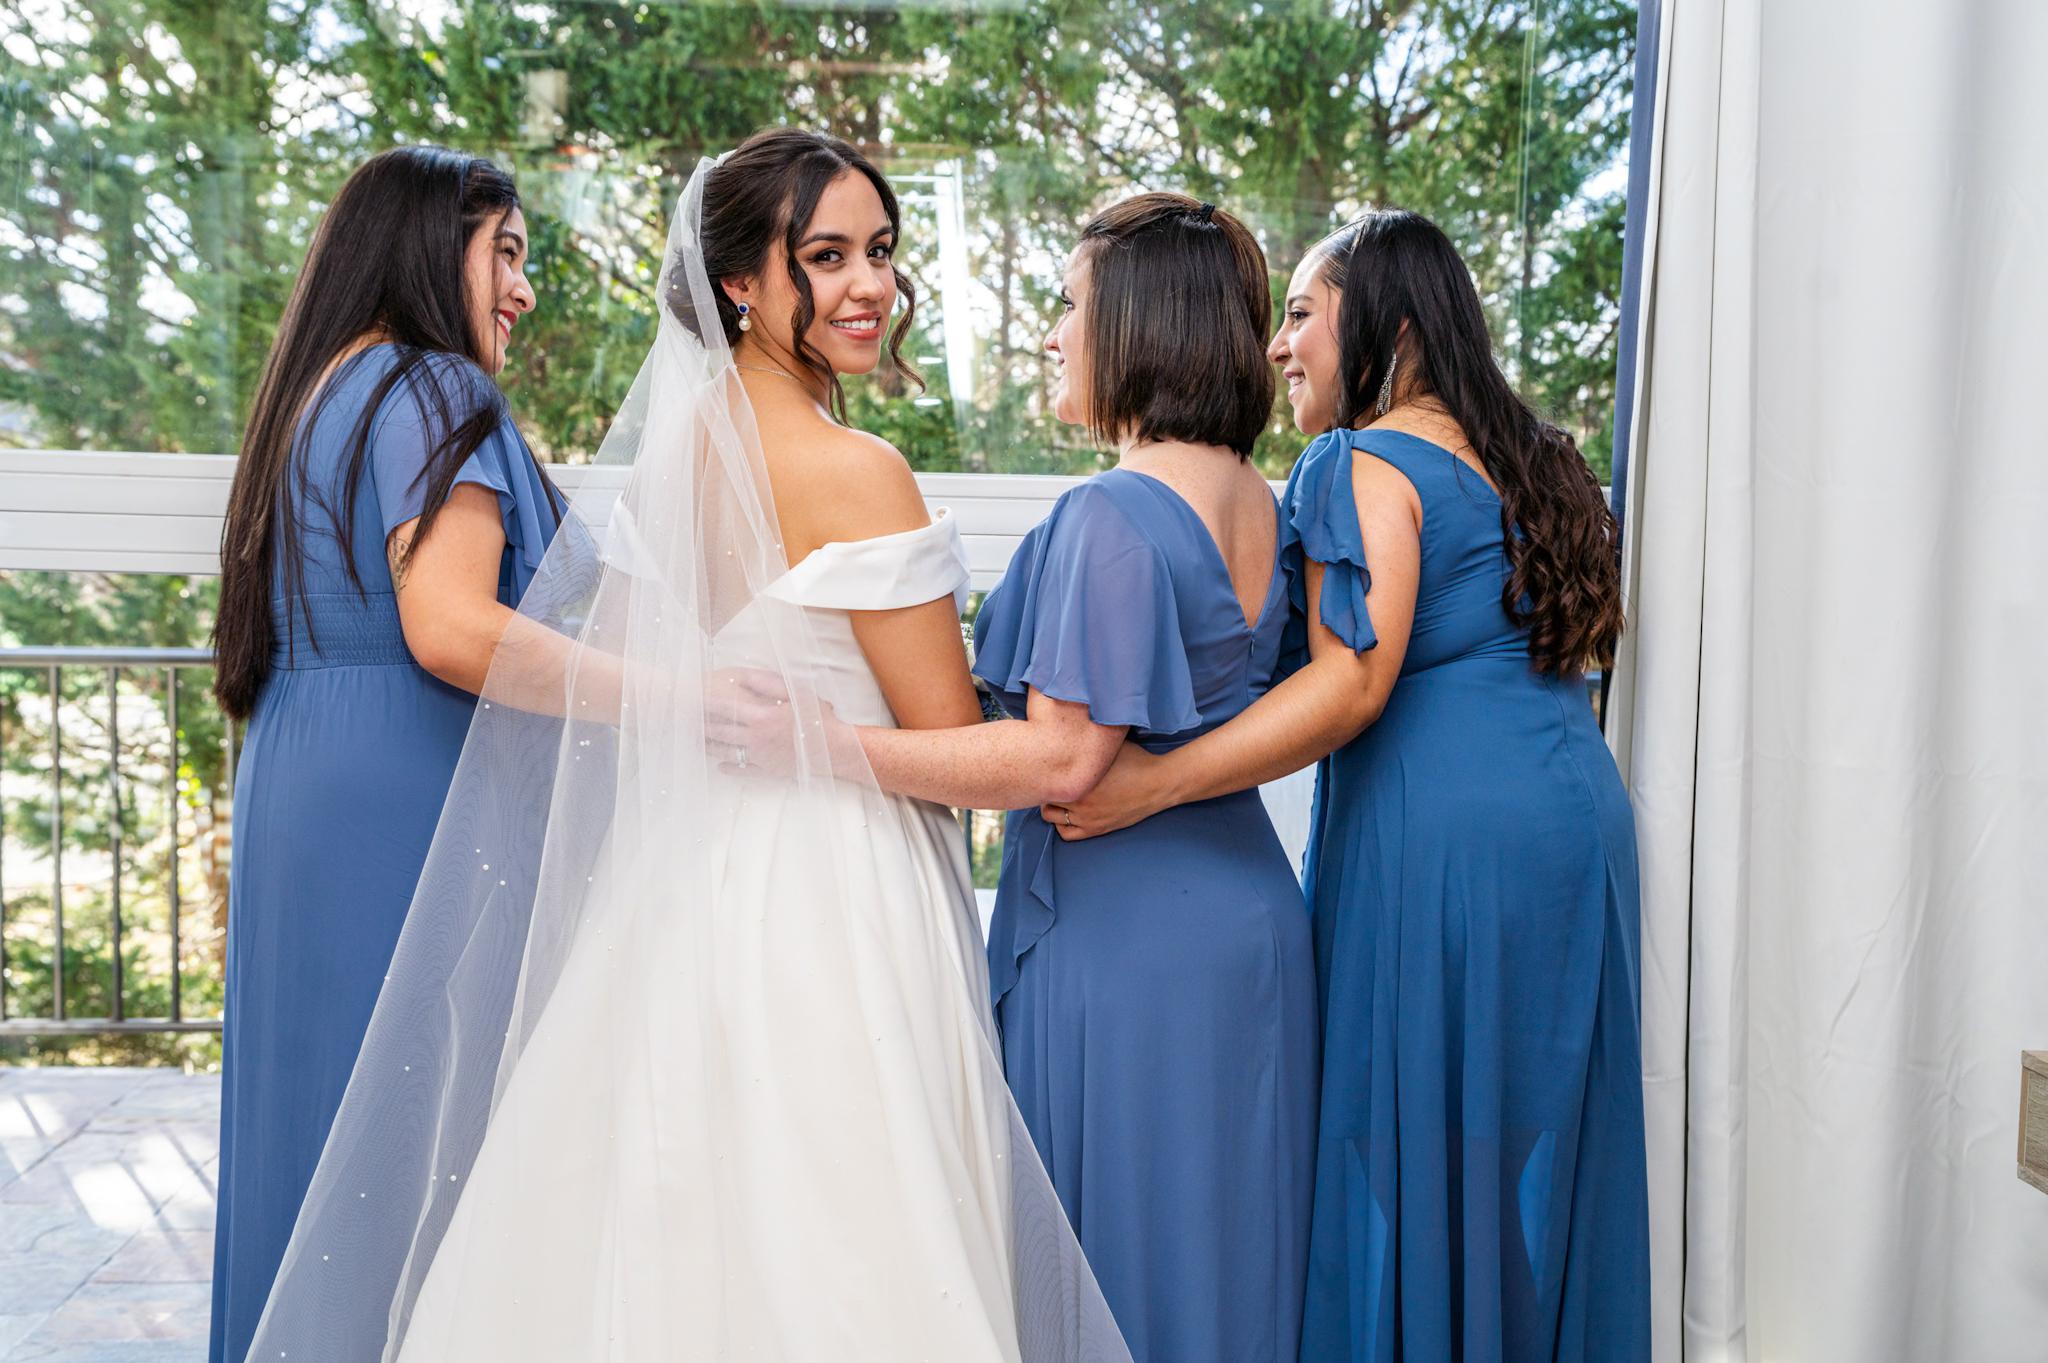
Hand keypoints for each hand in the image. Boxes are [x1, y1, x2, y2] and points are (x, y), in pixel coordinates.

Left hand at [702, 668, 849, 777]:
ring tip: (694, 740)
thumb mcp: (796, 691)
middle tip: (684, 720)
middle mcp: (755, 739)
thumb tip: (744, 676)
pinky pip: (742, 770)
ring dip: (708, 746)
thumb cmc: (819, 718)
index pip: (724, 708)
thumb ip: (767, 682)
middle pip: (719, 731)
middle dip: (700, 724)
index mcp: (761, 717)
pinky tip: (719, 765)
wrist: (836, 750)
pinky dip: (728, 768)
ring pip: (726, 751)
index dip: (704, 702)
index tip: (689, 698)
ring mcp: (760, 757)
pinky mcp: (768, 770)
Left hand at [1039, 740, 1167, 840]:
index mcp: (1079, 776)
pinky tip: (1067, 813)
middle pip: (1044, 796)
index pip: (1045, 775)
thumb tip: (1069, 724)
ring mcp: (1086, 818)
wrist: (1158, 784)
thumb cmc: (1135, 759)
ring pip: (1050, 817)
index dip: (1042, 768)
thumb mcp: (1108, 743)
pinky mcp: (1096, 829)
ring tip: (1058, 795)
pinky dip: (1061, 825)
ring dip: (1051, 806)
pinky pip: (1066, 834)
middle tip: (1050, 778)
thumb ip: (1086, 738)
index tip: (1045, 763)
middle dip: (1045, 786)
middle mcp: (1078, 800)